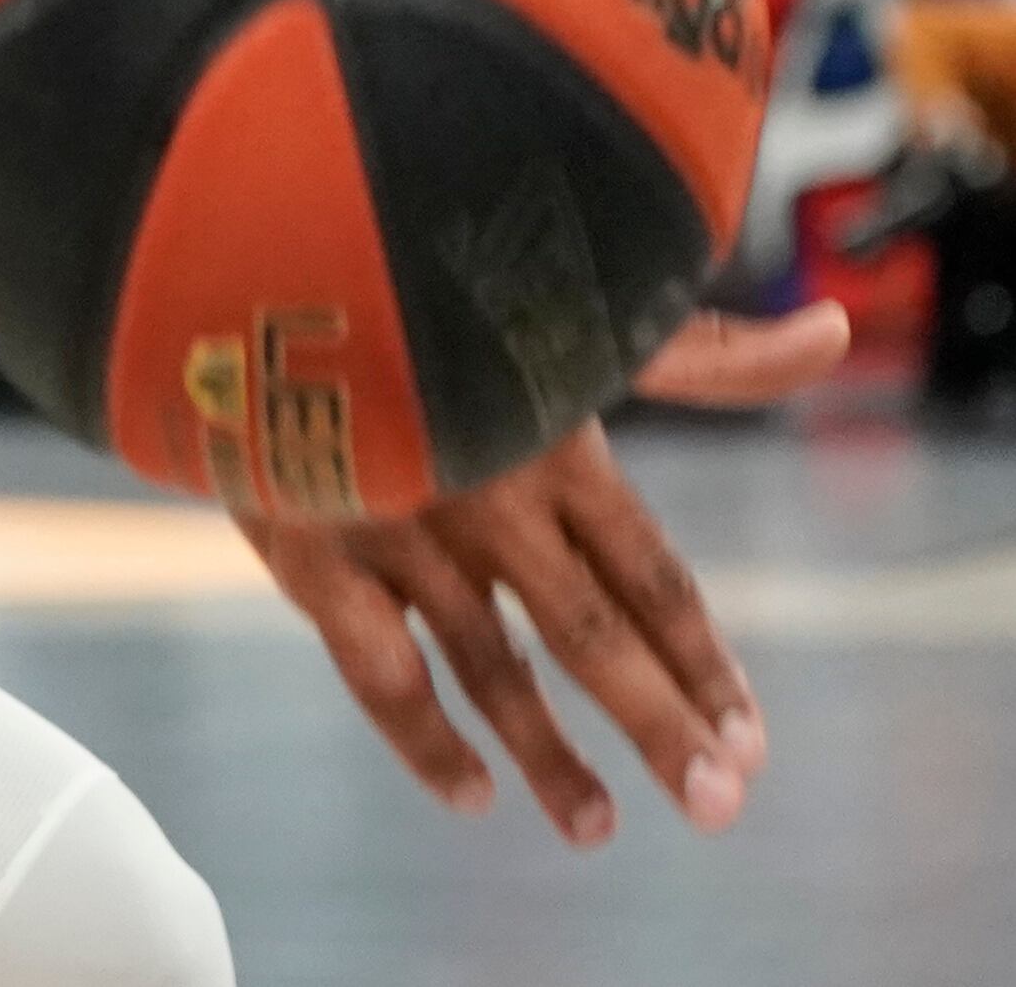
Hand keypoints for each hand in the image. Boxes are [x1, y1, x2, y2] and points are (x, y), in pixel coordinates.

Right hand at [235, 307, 846, 847]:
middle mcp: (490, 495)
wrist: (248, 253)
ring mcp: (399, 529)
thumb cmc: (422, 274)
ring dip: (551, 755)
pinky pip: (375, 669)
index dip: (706, 660)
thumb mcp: (567, 307)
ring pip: (492, 667)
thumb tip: (835, 331)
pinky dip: (424, 740)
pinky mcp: (310, 548)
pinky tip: (472, 794)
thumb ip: (701, 348)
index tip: (752, 737)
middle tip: (718, 805)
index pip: (654, 577)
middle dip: (662, 725)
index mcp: (557, 440)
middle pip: (594, 635)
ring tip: (599, 830)